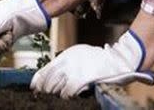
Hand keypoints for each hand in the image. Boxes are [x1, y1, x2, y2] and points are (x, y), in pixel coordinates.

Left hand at [30, 30, 153, 97]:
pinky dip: (65, 97)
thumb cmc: (99, 59)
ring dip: (55, 94)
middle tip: (46, 96)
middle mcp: (67, 61)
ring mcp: (73, 70)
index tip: (35, 89)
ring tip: (57, 97)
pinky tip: (68, 98)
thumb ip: (65, 63)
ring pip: (55, 87)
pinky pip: (66, 93)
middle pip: (48, 80)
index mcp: (66, 55)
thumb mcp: (79, 55)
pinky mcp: (81, 79)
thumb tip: (50, 76)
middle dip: (46, 90)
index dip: (38, 82)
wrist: (118, 60)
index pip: (45, 70)